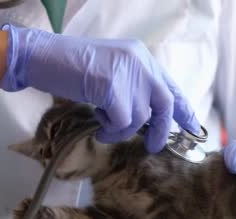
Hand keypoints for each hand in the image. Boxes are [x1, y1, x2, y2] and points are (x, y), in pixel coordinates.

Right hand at [0, 24, 199, 152]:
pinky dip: (110, 129)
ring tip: (103, 123)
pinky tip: (98, 123)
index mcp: (141, 56)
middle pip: (166, 104)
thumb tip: (148, 117)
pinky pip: (122, 122)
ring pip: (140, 118)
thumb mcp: (110, 71)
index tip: (194, 128)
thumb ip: (132, 87)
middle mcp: (140, 62)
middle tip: (155, 146)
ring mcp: (128, 74)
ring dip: (121, 129)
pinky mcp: (113, 88)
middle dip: (162, 130)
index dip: (184, 109)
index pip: (171, 86)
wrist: (41, 56)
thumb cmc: (70, 67)